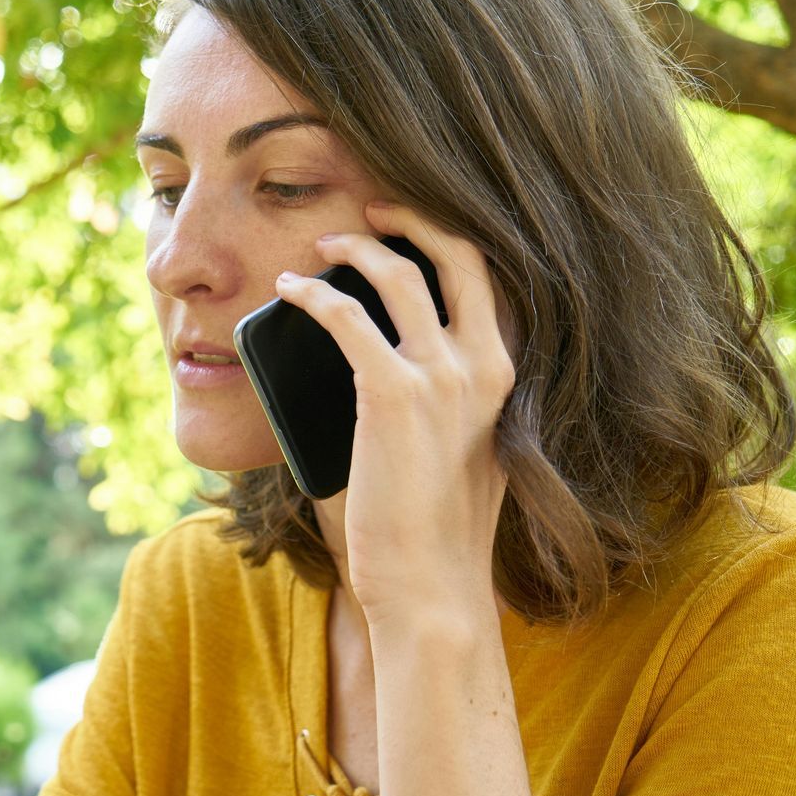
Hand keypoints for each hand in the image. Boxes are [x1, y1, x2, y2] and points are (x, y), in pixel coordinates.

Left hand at [272, 199, 515, 633]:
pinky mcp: (394, 394)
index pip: (491, 282)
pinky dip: (314, 295)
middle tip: (375, 208)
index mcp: (506, 378)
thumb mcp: (456, 452)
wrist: (432, 587)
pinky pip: (346, 318)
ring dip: (356, 248)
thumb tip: (380, 369)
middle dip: (416, 218)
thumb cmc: (432, 533)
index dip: (451, 241)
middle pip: (460, 255)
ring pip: (399, 276)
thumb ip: (440, 406)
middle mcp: (485, 366)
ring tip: (320, 247)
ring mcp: (443, 378)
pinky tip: (290, 291)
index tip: (413, 225)